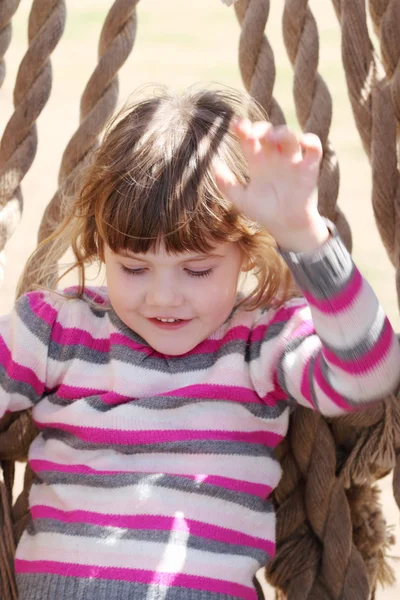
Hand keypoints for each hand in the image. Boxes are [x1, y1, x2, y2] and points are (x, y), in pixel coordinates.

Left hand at [214, 119, 328, 251]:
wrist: (285, 226)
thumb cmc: (264, 211)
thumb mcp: (241, 199)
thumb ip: (226, 183)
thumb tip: (211, 166)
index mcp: (258, 161)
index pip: (250, 137)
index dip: (243, 127)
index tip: (235, 124)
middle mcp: (274, 157)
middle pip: (268, 132)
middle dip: (260, 128)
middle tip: (251, 134)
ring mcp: (292, 161)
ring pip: (290, 136)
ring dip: (282, 132)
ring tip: (271, 138)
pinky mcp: (309, 168)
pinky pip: (314, 148)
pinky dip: (311, 140)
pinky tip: (303, 140)